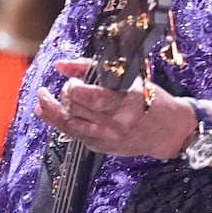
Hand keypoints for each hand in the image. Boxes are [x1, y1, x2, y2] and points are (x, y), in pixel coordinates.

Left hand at [35, 58, 192, 159]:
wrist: (169, 132)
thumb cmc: (152, 100)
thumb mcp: (130, 78)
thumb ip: (92, 69)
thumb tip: (61, 65)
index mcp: (125, 103)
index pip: (89, 97)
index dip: (73, 87)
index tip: (72, 80)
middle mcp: (114, 123)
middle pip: (75, 109)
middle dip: (65, 95)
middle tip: (66, 87)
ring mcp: (106, 138)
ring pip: (68, 124)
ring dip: (51, 110)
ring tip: (42, 98)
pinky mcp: (100, 147)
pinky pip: (73, 134)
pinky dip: (58, 122)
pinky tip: (49, 112)